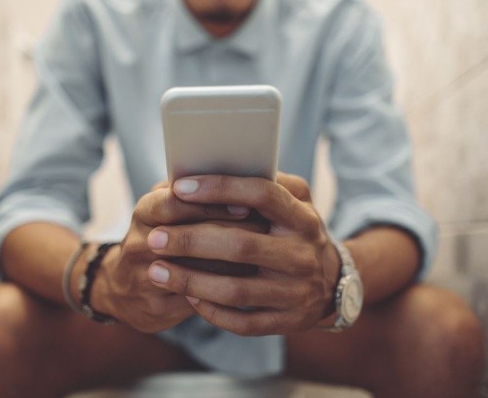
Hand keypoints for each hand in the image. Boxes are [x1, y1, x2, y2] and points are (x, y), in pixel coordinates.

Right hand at [91, 182, 256, 333]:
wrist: (125, 288)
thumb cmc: (162, 236)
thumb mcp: (167, 208)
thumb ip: (193, 193)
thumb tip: (238, 172)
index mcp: (144, 211)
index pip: (175, 202)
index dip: (212, 203)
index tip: (245, 203)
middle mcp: (139, 244)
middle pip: (188, 236)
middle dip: (230, 233)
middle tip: (264, 231)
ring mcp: (144, 278)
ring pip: (196, 271)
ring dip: (233, 264)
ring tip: (263, 256)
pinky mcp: (156, 308)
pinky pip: (197, 301)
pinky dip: (223, 292)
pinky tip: (248, 283)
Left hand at [145, 172, 340, 335]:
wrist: (333, 283)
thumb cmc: (297, 232)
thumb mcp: (297, 202)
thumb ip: (268, 182)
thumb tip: (222, 164)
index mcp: (302, 217)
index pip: (261, 194)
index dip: (220, 189)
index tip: (179, 187)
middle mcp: (302, 254)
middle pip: (240, 245)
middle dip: (190, 241)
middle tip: (154, 238)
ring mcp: (296, 292)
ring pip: (236, 290)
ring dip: (191, 281)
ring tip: (156, 271)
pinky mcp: (287, 321)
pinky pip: (243, 322)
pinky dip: (212, 311)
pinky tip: (187, 296)